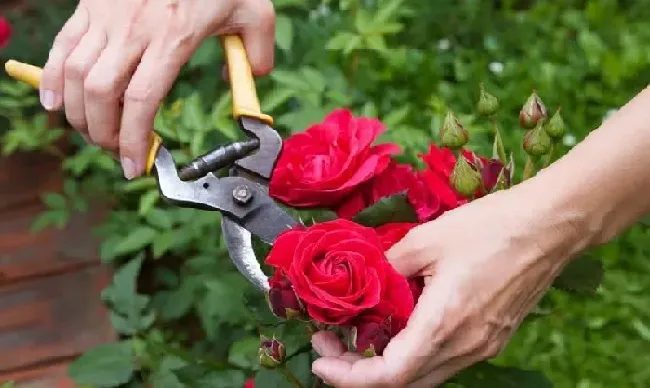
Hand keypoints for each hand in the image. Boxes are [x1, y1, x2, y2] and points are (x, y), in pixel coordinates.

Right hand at [40, 0, 274, 178]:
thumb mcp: (252, 9)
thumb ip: (257, 49)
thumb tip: (255, 77)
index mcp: (173, 36)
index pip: (143, 99)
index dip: (134, 139)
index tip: (136, 165)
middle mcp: (134, 29)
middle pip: (102, 94)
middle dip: (104, 134)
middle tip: (117, 152)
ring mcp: (106, 17)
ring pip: (76, 74)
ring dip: (78, 114)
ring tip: (93, 134)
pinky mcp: (89, 6)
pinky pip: (61, 47)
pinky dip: (52, 79)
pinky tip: (53, 104)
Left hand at [310, 185, 585, 386]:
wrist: (550, 226)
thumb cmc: (490, 227)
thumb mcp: (426, 238)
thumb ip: (388, 265)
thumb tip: (366, 277)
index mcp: (444, 323)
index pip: (389, 375)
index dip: (348, 377)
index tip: (321, 361)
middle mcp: (465, 346)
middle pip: (404, 383)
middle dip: (359, 372)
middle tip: (331, 343)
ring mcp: (482, 346)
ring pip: (424, 375)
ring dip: (386, 365)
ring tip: (358, 336)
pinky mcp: (492, 338)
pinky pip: (444, 360)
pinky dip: (412, 354)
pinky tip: (398, 327)